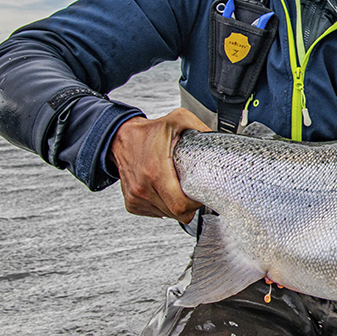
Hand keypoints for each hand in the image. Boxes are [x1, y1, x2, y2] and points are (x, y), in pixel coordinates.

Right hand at [109, 108, 209, 222]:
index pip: (180, 205)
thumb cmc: (148, 132)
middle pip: (177, 214)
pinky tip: (165, 191)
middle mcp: (143, 187)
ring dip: (176, 206)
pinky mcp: (132, 203)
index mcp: (156, 171)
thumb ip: (200, 127)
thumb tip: (217, 138)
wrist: (119, 138)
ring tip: (177, 187)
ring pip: (167, 216)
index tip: (200, 194)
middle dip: (189, 206)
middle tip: (193, 191)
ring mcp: (136, 197)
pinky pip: (156, 213)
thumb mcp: (177, 120)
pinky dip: (164, 206)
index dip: (195, 204)